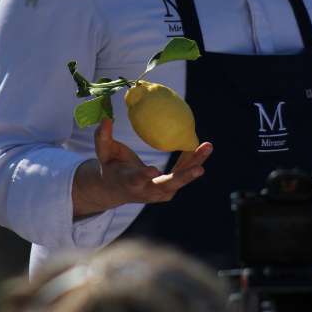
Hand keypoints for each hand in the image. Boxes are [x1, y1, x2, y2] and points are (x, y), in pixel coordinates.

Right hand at [71, 118, 212, 216]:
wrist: (117, 187)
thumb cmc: (110, 165)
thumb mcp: (104, 152)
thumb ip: (103, 137)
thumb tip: (104, 119)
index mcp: (128, 182)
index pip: (136, 180)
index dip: (144, 176)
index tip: (152, 170)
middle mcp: (146, 191)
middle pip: (166, 186)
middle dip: (183, 178)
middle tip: (200, 169)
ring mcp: (159, 192)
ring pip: (179, 180)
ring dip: (195, 165)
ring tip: (208, 147)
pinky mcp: (169, 189)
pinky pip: (183, 174)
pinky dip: (192, 161)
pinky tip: (202, 147)